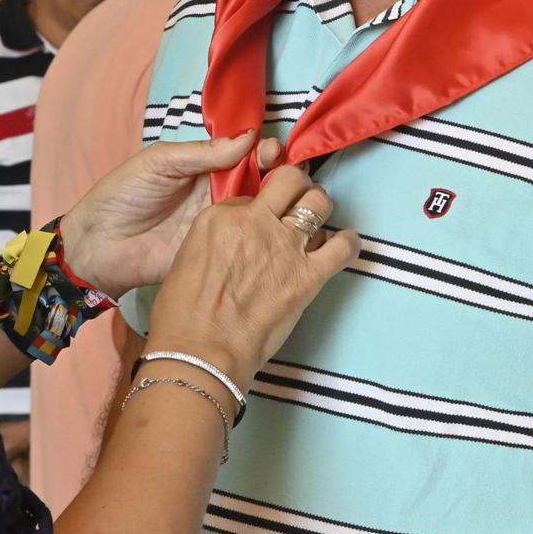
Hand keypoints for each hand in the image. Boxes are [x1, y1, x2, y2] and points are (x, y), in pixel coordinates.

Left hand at [59, 132, 271, 299]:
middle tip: (286, 175)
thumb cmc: (122, 195)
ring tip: (288, 200)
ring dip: (278, 205)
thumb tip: (248, 138)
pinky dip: (265, 237)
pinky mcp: (219, 253)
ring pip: (260, 212)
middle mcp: (219, 193)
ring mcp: (221, 224)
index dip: (263, 151)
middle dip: (278, 175)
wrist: (98, 244)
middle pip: (261, 182)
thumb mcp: (158, 163)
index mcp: (205, 167)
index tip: (272, 151)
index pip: (246, 154)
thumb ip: (202, 153)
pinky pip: (246, 244)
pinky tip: (278, 230)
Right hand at [143, 164, 359, 386]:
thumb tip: (238, 244)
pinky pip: (343, 247)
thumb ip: (217, 241)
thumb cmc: (184, 315)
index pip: (249, 195)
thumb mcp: (187, 259)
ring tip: (319, 220)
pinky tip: (346, 246)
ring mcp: (285, 246)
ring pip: (319, 203)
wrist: (202, 351)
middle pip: (290, 182)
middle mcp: (255, 222)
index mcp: (220, 217)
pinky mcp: (309, 275)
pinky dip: (349, 244)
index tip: (261, 219)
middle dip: (297, 187)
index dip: (258, 206)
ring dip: (321, 208)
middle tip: (297, 202)